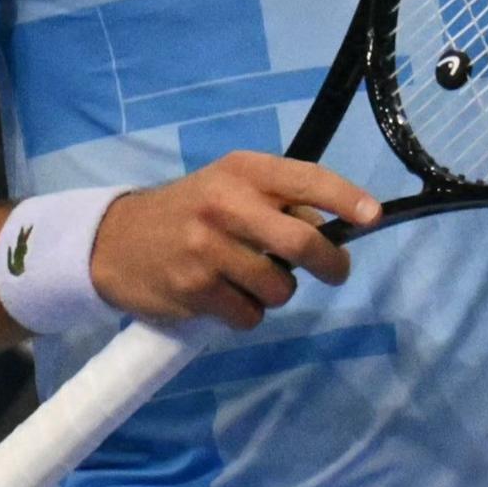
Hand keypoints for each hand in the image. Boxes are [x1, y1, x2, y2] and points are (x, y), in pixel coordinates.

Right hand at [89, 152, 382, 329]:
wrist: (112, 242)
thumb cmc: (190, 211)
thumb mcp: (231, 186)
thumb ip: (280, 199)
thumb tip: (335, 228)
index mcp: (242, 171)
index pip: (306, 178)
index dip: (346, 198)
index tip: (374, 216)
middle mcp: (225, 204)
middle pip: (303, 243)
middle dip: (331, 264)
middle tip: (335, 272)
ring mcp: (207, 249)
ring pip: (280, 287)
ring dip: (277, 291)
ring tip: (252, 278)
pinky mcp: (193, 290)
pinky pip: (250, 315)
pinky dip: (248, 313)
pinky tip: (225, 296)